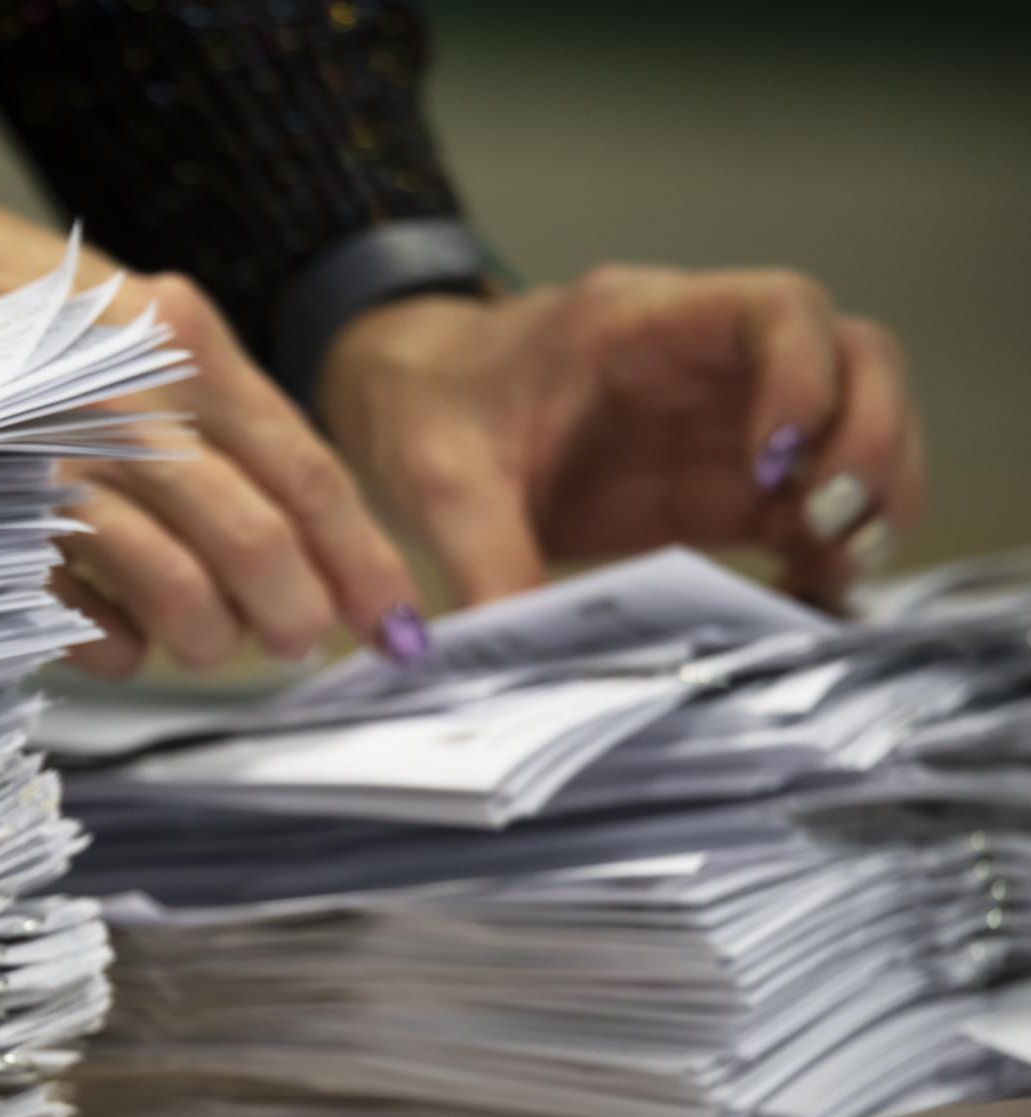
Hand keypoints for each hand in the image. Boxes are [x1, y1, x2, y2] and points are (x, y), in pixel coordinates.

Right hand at [0, 113, 426, 676]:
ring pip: (174, 583)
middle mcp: (125, 397)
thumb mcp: (130, 320)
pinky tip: (127, 641)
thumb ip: (205, 409)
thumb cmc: (7, 304)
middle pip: (253, 536)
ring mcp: (51, 456)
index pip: (302, 470)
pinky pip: (83, 610)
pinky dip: (120, 645)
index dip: (360, 557)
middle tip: (299, 641)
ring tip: (209, 645)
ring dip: (209, 638)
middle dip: (292, 611)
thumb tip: (289, 531)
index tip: (394, 620)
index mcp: (179, 342)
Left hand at [317, 266, 925, 607]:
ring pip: (852, 426)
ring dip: (870, 495)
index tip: (776, 462)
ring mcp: (720, 423)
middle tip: (833, 527)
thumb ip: (481, 557)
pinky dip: (829, 546)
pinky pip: (807, 503)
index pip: (777, 309)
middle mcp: (703, 362)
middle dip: (869, 441)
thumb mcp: (438, 480)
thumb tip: (507, 646)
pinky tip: (806, 595)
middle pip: (854, 359)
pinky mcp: (716, 485)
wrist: (407, 401)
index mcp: (639, 325)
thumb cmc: (426, 406)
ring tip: (834, 569)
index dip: (806, 379)